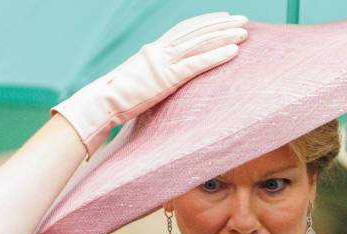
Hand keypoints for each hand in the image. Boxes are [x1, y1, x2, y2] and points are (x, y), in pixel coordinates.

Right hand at [52, 12, 247, 159]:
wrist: (101, 103)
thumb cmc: (115, 98)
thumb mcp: (137, 81)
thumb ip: (153, 75)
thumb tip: (162, 80)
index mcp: (153, 50)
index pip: (184, 29)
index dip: (205, 22)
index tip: (223, 17)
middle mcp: (159, 51)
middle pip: (196, 31)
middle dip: (222, 24)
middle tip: (243, 19)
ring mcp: (163, 63)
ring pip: (200, 43)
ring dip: (225, 36)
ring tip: (245, 32)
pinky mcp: (166, 78)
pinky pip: (196, 64)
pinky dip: (216, 56)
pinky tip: (234, 52)